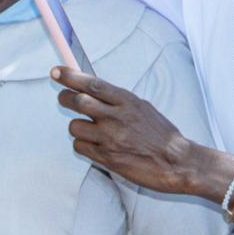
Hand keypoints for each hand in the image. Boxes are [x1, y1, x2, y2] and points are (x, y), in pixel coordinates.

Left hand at [53, 68, 212, 197]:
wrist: (177, 163)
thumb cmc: (160, 134)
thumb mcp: (142, 108)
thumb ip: (118, 100)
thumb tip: (91, 89)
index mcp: (128, 102)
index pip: (93, 84)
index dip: (71, 76)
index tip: (56, 72)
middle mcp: (117, 118)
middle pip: (78, 102)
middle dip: (65, 98)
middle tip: (64, 98)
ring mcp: (110, 138)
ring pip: (74, 126)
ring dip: (77, 127)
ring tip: (90, 129)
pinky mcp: (106, 158)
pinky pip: (79, 146)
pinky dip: (82, 145)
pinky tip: (94, 145)